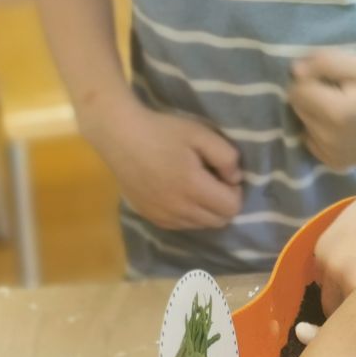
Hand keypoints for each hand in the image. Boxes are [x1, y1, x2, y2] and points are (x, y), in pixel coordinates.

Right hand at [87, 100, 242, 230]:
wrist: (120, 136)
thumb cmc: (162, 131)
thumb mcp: (200, 133)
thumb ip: (227, 156)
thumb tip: (235, 179)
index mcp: (193, 187)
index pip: (232, 208)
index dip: (235, 191)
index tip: (224, 174)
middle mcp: (179, 209)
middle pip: (218, 221)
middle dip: (224, 203)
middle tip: (212, 180)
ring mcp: (162, 216)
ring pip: (200, 226)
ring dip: (206, 210)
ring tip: (195, 186)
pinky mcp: (151, 217)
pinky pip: (181, 225)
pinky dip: (188, 214)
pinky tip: (179, 193)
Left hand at [289, 51, 355, 170]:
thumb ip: (324, 62)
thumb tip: (296, 70)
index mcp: (335, 111)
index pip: (297, 90)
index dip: (310, 79)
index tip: (330, 79)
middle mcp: (329, 137)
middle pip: (299, 108)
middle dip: (312, 97)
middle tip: (337, 94)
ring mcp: (331, 154)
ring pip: (305, 125)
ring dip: (316, 116)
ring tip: (341, 111)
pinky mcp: (335, 163)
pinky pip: (313, 143)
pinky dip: (321, 134)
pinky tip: (341, 128)